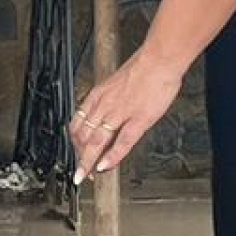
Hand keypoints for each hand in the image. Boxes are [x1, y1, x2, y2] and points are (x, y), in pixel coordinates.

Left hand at [69, 51, 186, 177]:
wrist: (160, 59)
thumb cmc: (144, 68)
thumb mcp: (117, 82)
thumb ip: (110, 99)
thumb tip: (107, 113)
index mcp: (98, 95)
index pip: (78, 123)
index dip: (75, 142)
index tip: (77, 152)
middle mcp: (105, 105)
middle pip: (83, 136)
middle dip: (80, 157)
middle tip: (81, 171)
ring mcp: (120, 113)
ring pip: (96, 142)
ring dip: (89, 161)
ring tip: (87, 175)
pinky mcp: (139, 120)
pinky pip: (122, 142)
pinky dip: (112, 157)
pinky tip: (106, 166)